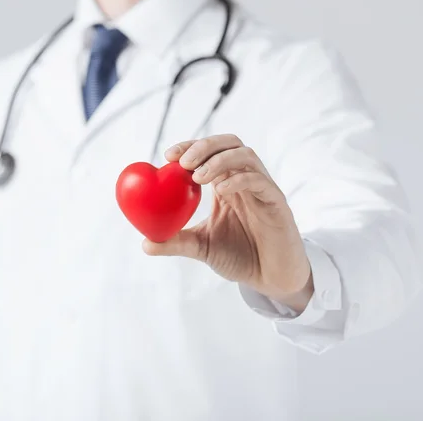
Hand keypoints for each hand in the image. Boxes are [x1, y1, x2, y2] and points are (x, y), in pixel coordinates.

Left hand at [142, 134, 313, 312]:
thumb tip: (145, 243)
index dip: (190, 147)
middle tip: (183, 162)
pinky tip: (221, 190)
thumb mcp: (202, 247)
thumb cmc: (240, 257)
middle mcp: (245, 180)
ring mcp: (263, 188)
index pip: (209, 152)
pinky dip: (239, 179)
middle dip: (204, 146)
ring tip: (198, 176)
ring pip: (246, 156)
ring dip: (220, 160)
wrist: (271, 279)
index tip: (169, 155)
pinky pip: (261, 181)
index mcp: (227, 183)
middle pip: (229, 143)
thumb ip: (176, 242)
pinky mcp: (277, 202)